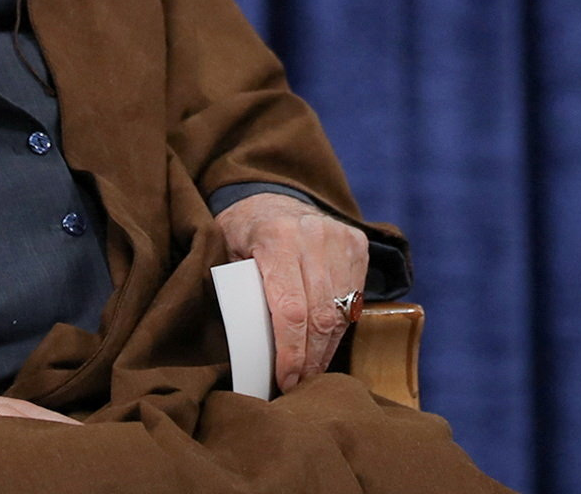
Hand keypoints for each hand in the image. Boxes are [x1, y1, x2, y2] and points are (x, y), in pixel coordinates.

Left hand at [214, 191, 367, 392]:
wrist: (273, 196)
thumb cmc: (242, 233)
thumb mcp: (224, 252)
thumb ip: (233, 289)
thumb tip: (239, 348)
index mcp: (276, 237)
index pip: (290, 309)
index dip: (290, 352)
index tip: (285, 380)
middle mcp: (313, 235)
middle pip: (320, 316)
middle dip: (310, 359)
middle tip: (298, 384)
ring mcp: (340, 238)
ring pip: (341, 311)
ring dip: (327, 348)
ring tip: (311, 370)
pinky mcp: (357, 244)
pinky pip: (355, 298)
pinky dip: (341, 326)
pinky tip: (325, 342)